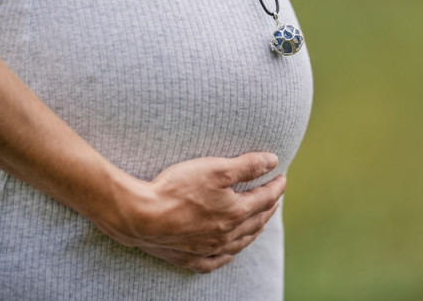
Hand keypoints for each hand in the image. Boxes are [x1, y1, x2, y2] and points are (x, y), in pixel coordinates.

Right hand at [95, 152, 285, 272]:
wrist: (141, 216)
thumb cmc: (177, 189)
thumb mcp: (216, 169)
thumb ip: (247, 165)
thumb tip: (273, 161)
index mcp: (236, 213)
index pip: (265, 198)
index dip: (276, 186)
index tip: (282, 176)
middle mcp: (226, 235)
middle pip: (256, 222)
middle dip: (268, 207)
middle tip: (274, 197)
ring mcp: (208, 249)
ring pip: (239, 243)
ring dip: (253, 231)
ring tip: (259, 222)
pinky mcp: (189, 258)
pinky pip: (214, 262)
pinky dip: (226, 256)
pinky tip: (229, 253)